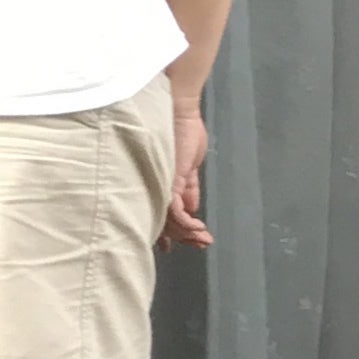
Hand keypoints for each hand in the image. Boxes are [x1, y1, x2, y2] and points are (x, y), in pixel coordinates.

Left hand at [159, 103, 213, 249]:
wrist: (178, 112)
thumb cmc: (182, 133)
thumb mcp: (188, 166)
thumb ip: (187, 187)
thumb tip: (191, 209)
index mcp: (161, 185)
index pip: (162, 213)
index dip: (171, 231)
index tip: (178, 245)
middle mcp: (156, 186)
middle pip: (164, 220)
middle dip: (183, 236)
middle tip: (201, 245)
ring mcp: (159, 184)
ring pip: (168, 219)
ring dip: (187, 233)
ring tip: (202, 239)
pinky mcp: (167, 180)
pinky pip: (173, 209)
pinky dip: (186, 222)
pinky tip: (198, 228)